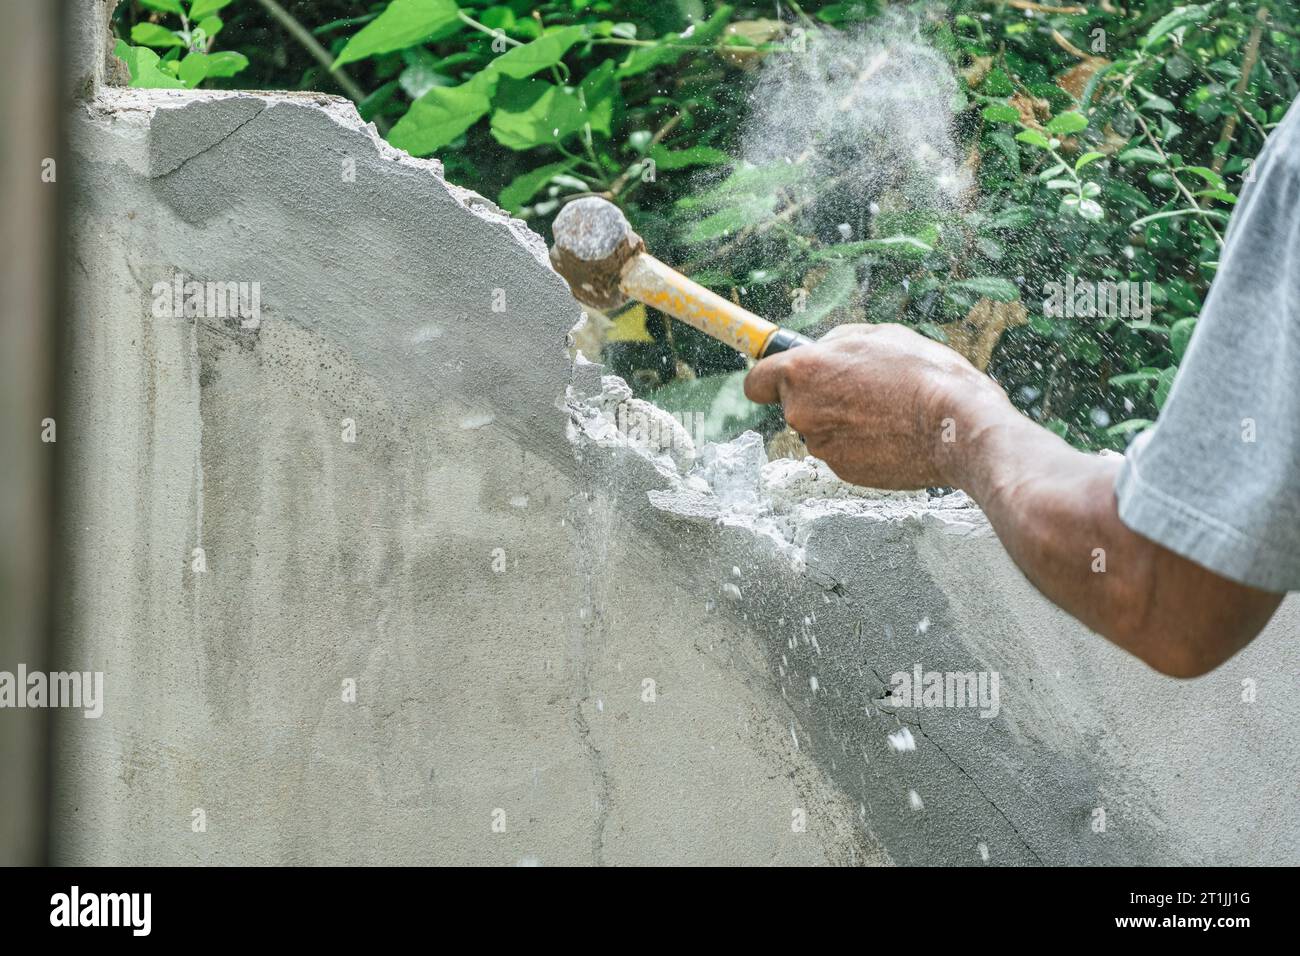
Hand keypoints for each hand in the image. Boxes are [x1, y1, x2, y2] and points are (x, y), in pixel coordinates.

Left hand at [744, 323, 1004, 488]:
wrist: (956, 426)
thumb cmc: (922, 375)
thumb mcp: (878, 335)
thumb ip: (836, 343)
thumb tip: (821, 351)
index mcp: (803, 372)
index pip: (756, 382)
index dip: (770, 380)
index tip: (779, 380)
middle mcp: (801, 412)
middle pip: (794, 405)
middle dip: (819, 398)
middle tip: (861, 389)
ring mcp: (820, 446)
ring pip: (821, 430)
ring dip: (842, 422)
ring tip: (886, 411)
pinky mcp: (841, 471)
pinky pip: (842, 452)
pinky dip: (860, 445)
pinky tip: (891, 434)